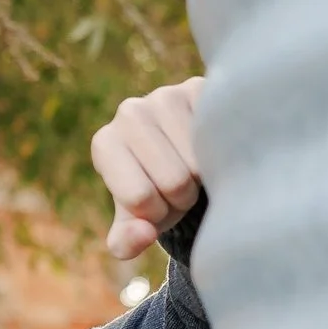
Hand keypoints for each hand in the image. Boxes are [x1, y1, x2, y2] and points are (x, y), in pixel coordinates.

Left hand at [92, 77, 204, 259]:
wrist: (183, 155)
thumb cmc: (155, 191)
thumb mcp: (138, 222)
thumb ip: (127, 241)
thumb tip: (143, 234)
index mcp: (105, 144)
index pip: (140, 199)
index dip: (158, 214)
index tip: (157, 201)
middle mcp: (128, 112)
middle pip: (174, 182)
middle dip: (183, 198)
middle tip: (180, 186)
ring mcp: (165, 96)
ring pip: (200, 164)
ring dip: (205, 178)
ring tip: (195, 168)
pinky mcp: (200, 87)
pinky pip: (219, 139)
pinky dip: (222, 155)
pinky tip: (212, 147)